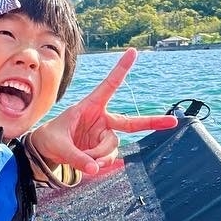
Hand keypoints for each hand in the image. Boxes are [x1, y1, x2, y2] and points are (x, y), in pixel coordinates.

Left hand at [30, 48, 177, 176]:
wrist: (47, 151)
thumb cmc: (51, 138)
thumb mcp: (59, 146)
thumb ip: (76, 157)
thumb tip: (94, 169)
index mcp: (90, 106)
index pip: (109, 86)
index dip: (121, 69)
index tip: (133, 51)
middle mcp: (102, 119)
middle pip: (130, 123)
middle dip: (152, 122)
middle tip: (173, 122)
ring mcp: (105, 135)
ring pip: (113, 146)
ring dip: (100, 155)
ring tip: (83, 159)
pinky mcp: (104, 149)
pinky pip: (109, 158)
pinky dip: (99, 163)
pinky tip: (89, 164)